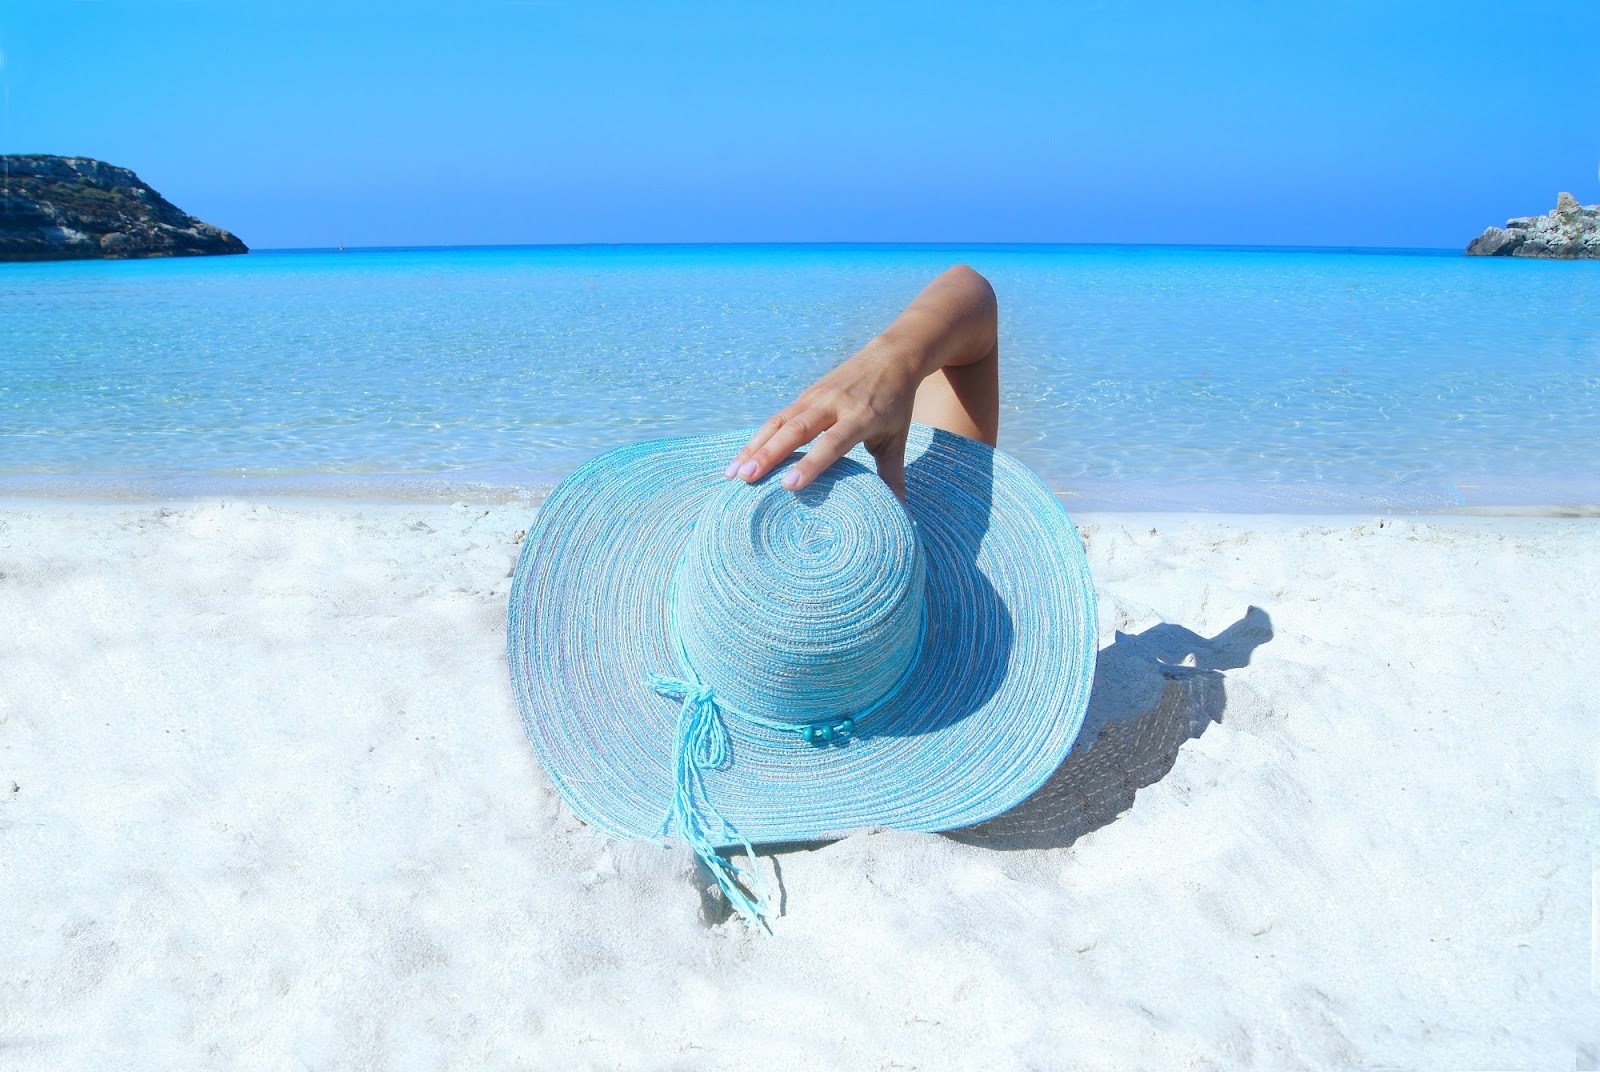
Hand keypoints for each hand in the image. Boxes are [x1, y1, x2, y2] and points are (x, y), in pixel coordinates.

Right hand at [724, 339, 923, 499]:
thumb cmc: (895, 404)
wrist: (889, 357)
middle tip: (746, 479)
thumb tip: (900, 514)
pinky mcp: (804, 396)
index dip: (811, 463)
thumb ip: (893, 475)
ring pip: (778, 423)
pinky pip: (776, 419)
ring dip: (754, 447)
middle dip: (769, 455)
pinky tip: (739, 460)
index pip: (832, 442)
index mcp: (861, 417)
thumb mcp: (897, 438)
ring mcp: (814, 397)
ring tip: (733, 474)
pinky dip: (756, 439)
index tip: (790, 485)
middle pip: (796, 431)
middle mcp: (833, 405)